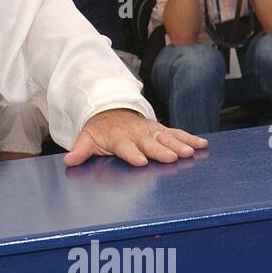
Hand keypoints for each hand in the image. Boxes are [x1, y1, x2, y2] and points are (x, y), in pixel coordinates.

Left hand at [63, 108, 206, 166]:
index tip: (141, 161)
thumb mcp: (86, 138)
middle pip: (150, 143)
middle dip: (161, 149)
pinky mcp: (161, 130)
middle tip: (172, 156)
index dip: (132, 154)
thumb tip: (68, 161)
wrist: (111, 111)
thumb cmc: (100, 131)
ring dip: (179, 144)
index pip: (125, 148)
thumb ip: (80, 151)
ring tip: (190, 152)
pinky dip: (190, 138)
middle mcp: (137, 134)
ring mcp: (151, 131)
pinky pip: (177, 133)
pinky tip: (202, 144)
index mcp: (118, 138)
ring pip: (166, 138)